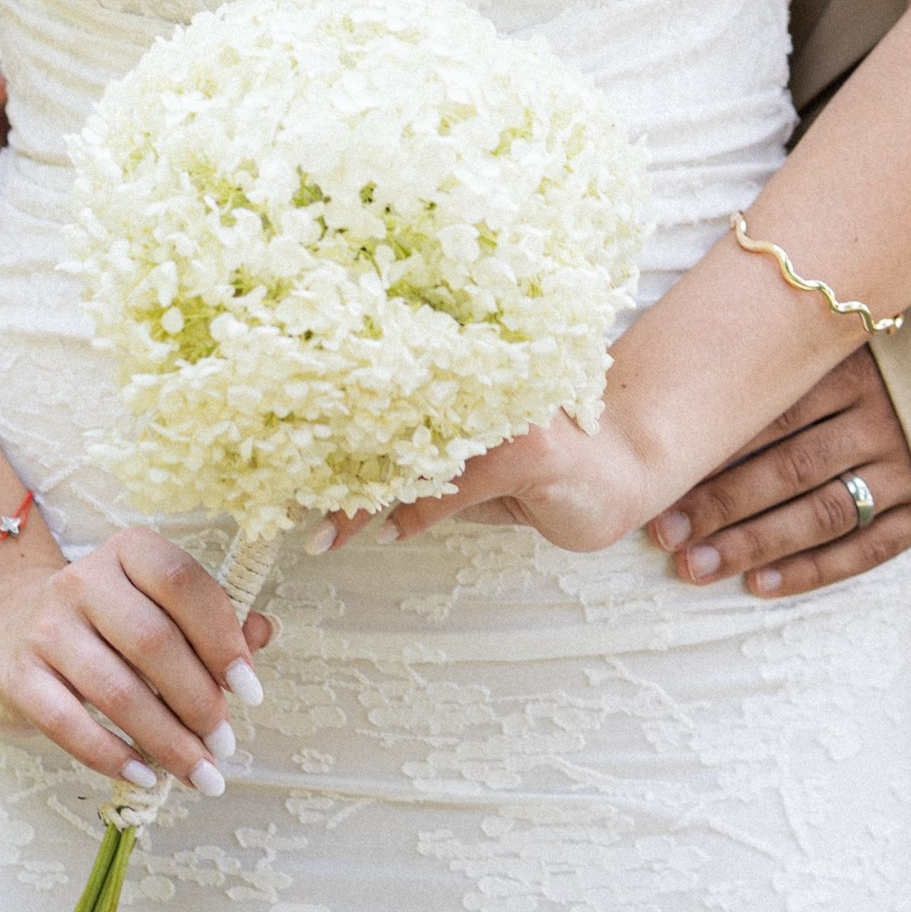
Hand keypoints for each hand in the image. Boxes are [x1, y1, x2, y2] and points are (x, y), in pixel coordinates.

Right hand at [0, 520, 275, 789]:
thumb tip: (264, 634)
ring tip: (199, 771)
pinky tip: (145, 775)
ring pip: (116, 689)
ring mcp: (45, 627)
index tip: (249, 689)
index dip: (223, 638)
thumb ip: (209, 618)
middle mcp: (84, 580)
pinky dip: (112, 756)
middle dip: (198, 701)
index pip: (184, 583)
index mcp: (130, 552)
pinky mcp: (16, 675)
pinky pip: (68, 723)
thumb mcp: (153, 604)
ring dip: (166, 739)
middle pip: (153, 641)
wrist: (3, 629)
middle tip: (225, 743)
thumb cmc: (102, 622)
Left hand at [317, 410, 659, 560]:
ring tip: (323, 532)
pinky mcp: (531, 451)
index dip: (331, 427)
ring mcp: (507, 411)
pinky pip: (457, 484)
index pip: (385, 397)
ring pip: (414, 453)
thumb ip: (423, 470)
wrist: (627, 468)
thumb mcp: (473, 470)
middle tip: (286, 504)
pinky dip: (418, 512)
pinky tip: (387, 534)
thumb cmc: (547, 469)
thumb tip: (348, 489)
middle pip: (388, 418)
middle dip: (334, 463)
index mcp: (462, 377)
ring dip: (363, 498)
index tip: (283, 462)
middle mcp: (481, 380)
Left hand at [646, 349, 910, 596]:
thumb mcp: (864, 331)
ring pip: (820, 513)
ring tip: (696, 567)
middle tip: (663, 534)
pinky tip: (761, 584)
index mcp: (857, 367)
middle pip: (787, 468)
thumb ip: (800, 345)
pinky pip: (867, 548)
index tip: (660, 478)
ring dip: (753, 544)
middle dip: (719, 505)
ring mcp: (908, 468)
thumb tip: (705, 361)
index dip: (714, 450)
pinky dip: (812, 570)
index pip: (773, 415)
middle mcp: (881, 420)